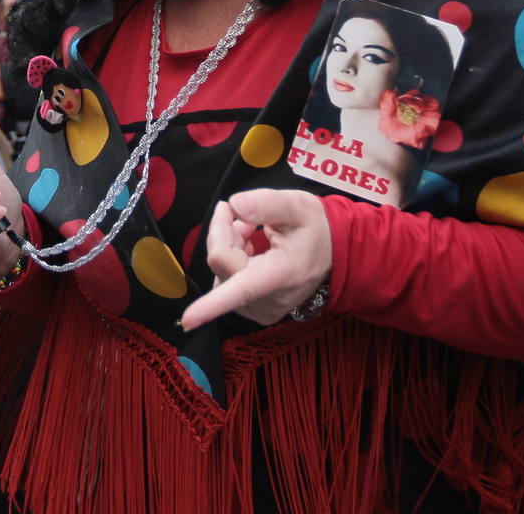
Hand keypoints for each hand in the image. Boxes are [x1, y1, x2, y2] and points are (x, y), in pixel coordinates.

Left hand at [180, 189, 332, 331]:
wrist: (336, 253)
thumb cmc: (316, 228)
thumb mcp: (297, 205)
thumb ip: (266, 203)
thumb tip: (235, 206)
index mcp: (281, 275)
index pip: (242, 289)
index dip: (211, 305)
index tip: (187, 320)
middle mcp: (267, 300)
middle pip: (222, 263)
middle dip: (225, 232)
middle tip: (246, 217)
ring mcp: (259, 309)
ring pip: (221, 271)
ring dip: (229, 245)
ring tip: (253, 233)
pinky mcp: (253, 311)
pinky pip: (226, 281)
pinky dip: (233, 259)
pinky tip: (252, 249)